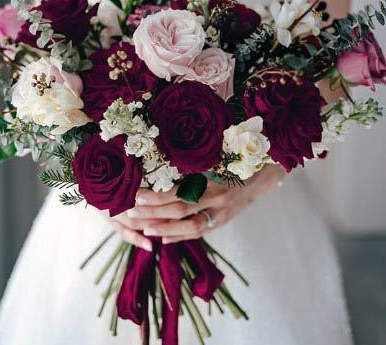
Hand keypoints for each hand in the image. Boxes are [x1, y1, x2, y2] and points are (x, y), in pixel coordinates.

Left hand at [125, 164, 285, 244]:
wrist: (263, 174)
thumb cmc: (235, 159)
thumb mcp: (216, 157)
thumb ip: (194, 163)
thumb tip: (163, 164)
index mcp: (214, 181)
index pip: (180, 193)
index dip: (158, 197)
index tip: (137, 195)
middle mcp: (217, 200)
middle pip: (181, 211)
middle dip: (155, 214)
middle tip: (131, 213)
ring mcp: (222, 214)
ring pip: (190, 227)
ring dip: (166, 228)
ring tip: (144, 229)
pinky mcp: (223, 222)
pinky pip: (200, 232)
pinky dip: (181, 236)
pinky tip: (164, 238)